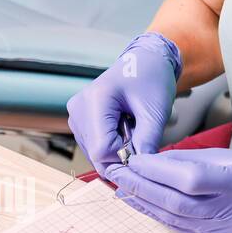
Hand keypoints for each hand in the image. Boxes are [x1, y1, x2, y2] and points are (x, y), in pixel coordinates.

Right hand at [67, 32, 179, 177]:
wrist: (144, 62)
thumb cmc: (151, 79)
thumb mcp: (156, 111)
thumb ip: (148, 142)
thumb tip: (142, 170)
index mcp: (94, 100)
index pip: (102, 150)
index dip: (125, 158)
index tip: (144, 151)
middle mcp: (78, 110)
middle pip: (96, 154)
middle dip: (122, 156)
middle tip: (142, 139)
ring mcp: (75, 116)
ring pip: (95, 155)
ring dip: (117, 151)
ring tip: (133, 129)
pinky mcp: (79, 122)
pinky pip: (94, 148)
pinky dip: (112, 146)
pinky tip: (124, 129)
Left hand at [110, 148, 231, 232]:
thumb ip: (194, 161)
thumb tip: (152, 161)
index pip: (192, 179)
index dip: (158, 171)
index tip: (135, 160)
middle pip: (178, 202)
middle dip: (143, 187)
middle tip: (119, 174)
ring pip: (176, 219)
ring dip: (145, 204)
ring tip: (123, 189)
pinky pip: (182, 231)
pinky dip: (160, 217)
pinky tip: (144, 206)